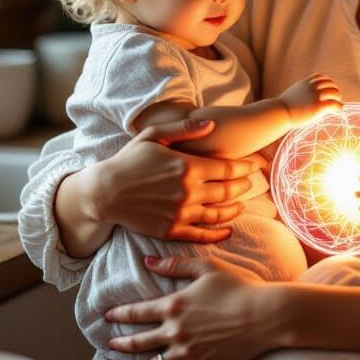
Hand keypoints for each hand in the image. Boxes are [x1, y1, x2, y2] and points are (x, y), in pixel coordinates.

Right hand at [95, 122, 264, 242]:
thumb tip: (212, 124)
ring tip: (242, 204)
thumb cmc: (130, 159)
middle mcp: (188, 192)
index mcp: (187, 167)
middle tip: (251, 183)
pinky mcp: (171, 230)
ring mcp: (180, 213)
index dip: (245, 168)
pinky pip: (201, 235)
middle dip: (244, 187)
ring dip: (235, 209)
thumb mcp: (154, 135)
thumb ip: (185, 128)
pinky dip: (218, 234)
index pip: (228, 169)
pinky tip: (227, 231)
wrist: (105, 191)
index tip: (254, 165)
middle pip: (228, 191)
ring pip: (218, 214)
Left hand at [105, 255, 280, 359]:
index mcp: (175, 304)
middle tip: (109, 344)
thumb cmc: (240, 286)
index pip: (138, 311)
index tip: (107, 315)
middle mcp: (175, 330)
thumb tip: (148, 261)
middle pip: (140, 340)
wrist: (265, 315)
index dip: (119, 314)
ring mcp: (187, 352)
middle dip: (121, 343)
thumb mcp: (208, 267)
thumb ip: (176, 265)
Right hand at [278, 72, 341, 124]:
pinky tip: (338, 111)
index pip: (321, 77)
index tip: (328, 90)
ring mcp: (315, 95)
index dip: (327, 83)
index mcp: (305, 83)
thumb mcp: (292, 95)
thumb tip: (301, 98)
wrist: (279, 113)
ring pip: (335, 93)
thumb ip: (299, 93)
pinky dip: (339, 107)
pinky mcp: (318, 106)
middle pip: (330, 83)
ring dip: (338, 99)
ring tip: (337, 105)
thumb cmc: (282, 108)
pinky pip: (334, 104)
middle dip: (334, 91)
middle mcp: (312, 86)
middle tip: (335, 99)